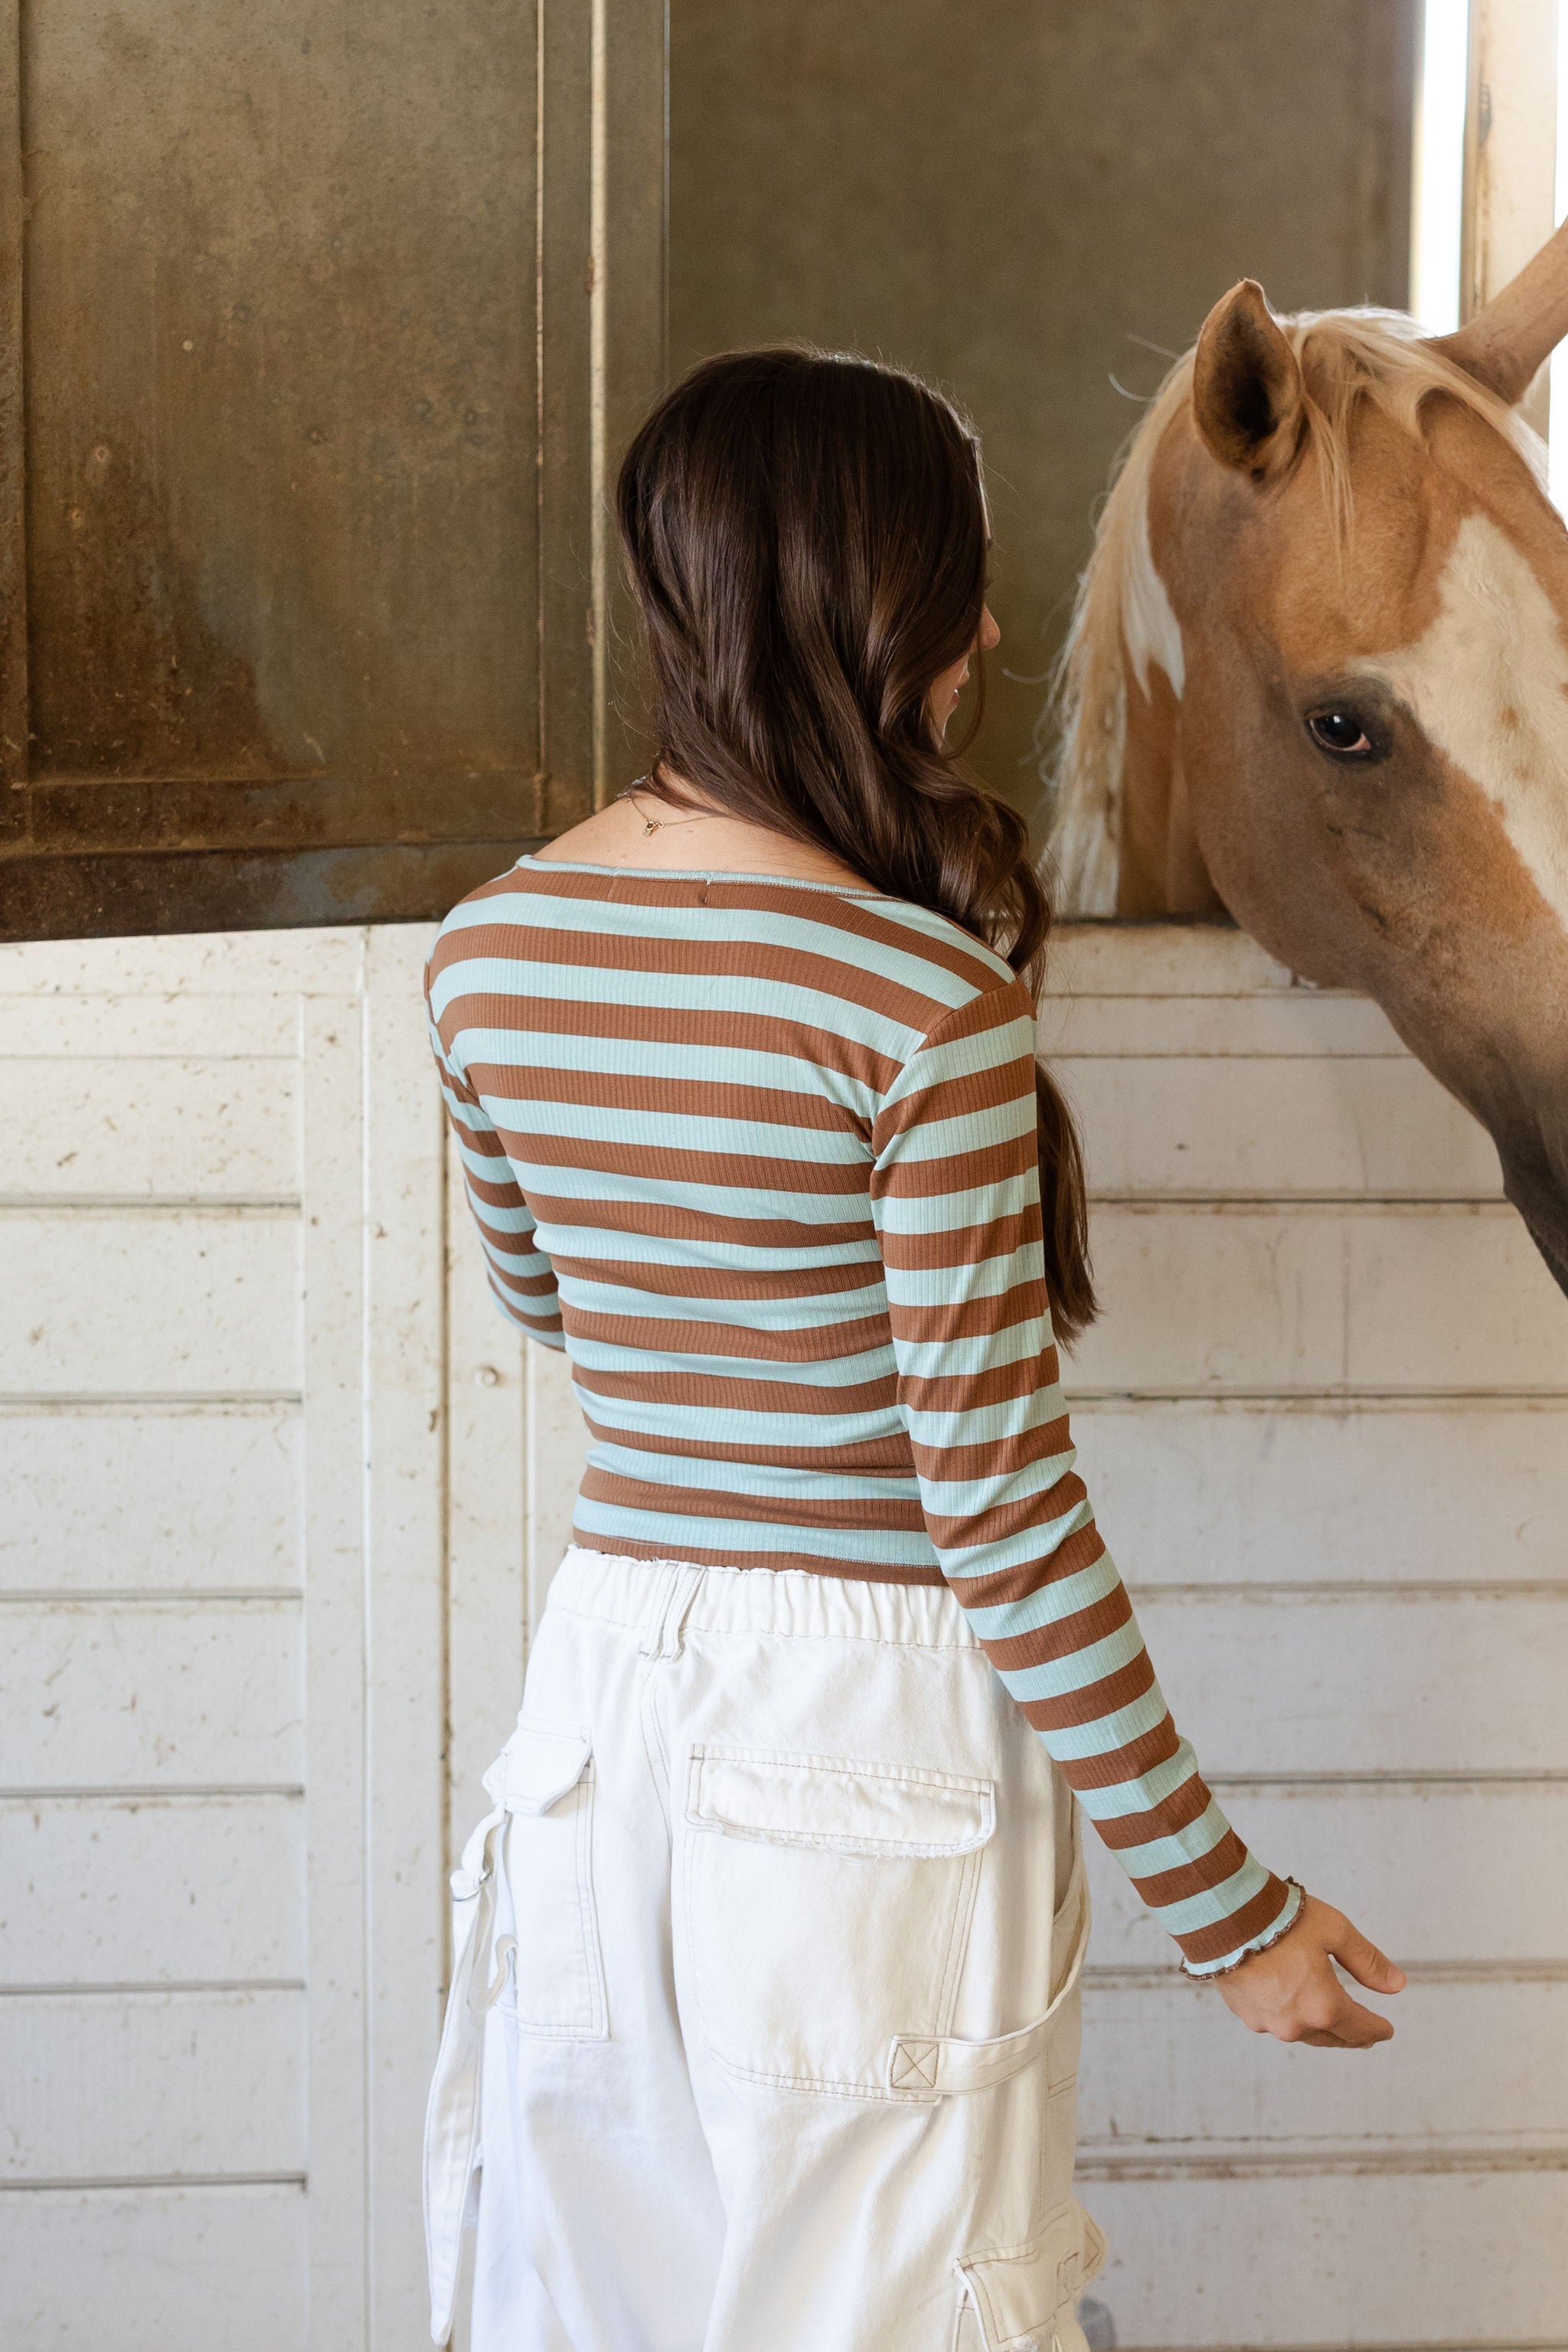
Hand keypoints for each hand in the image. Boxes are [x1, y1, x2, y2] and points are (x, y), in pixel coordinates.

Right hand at [1215, 1894, 1405, 2047]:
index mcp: (1324, 2006)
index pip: (1361, 2029)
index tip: (1387, 2030)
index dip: (1378, 2030)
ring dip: (1318, 2027)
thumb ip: (1367, 1962)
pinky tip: (1289, 2002)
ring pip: (1302, 2032)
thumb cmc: (1281, 1918)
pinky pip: (1274, 2021)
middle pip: (1333, 2037)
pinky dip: (1288, 2014)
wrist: (1222, 1914)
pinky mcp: (1244, 2013)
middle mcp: (1297, 2024)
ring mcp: (1267, 2022)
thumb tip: (1398, 1986)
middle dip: (1351, 2034)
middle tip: (1363, 2033)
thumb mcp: (1335, 1931)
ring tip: (1326, 2019)